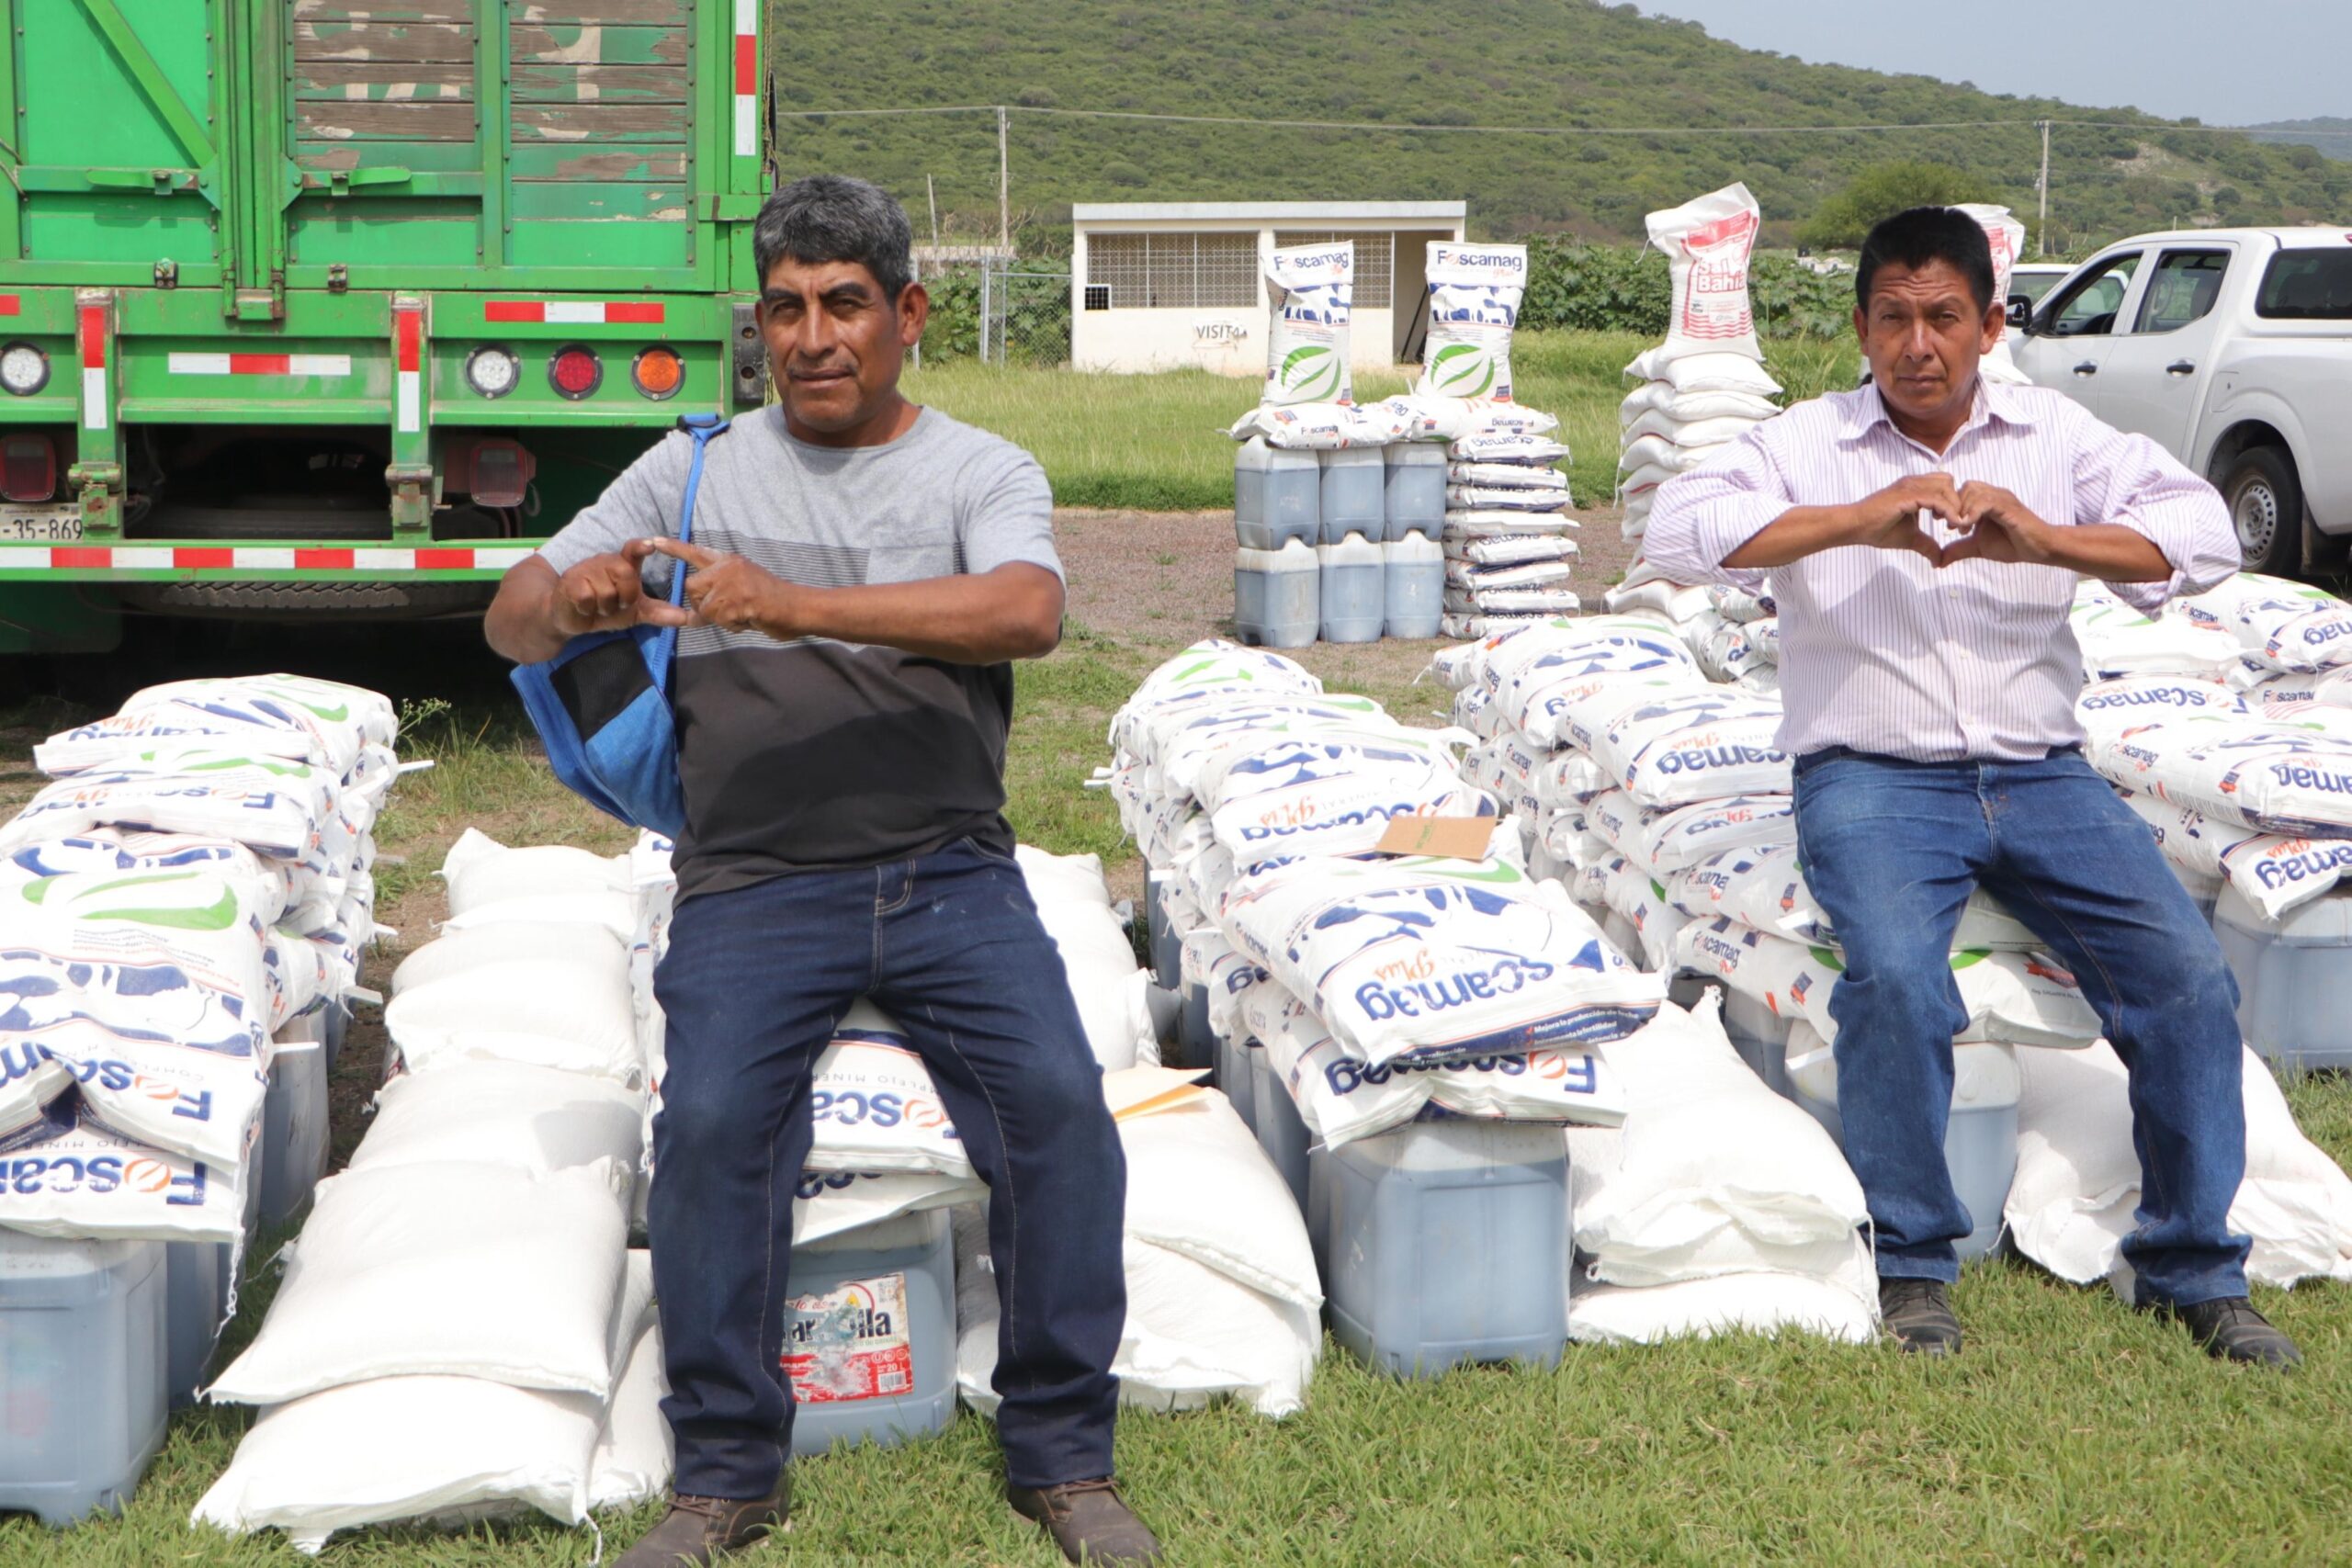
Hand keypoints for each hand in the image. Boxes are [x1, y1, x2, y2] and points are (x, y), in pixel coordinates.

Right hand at [550, 549, 657, 635]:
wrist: (571, 617)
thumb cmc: (605, 609)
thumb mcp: (635, 612)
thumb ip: (659, 613)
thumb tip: (686, 618)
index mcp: (623, 565)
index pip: (633, 550)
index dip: (641, 546)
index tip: (651, 545)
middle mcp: (606, 561)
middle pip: (626, 575)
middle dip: (625, 596)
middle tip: (617, 604)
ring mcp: (587, 569)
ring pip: (607, 590)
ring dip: (606, 606)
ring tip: (599, 606)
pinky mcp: (571, 581)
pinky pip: (588, 597)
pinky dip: (589, 608)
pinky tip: (584, 606)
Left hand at [636, 537, 797, 634]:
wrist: (797, 607)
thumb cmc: (773, 599)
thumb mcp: (745, 583)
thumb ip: (722, 588)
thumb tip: (700, 608)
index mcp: (729, 561)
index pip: (696, 552)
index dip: (674, 548)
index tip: (654, 540)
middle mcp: (728, 567)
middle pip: (692, 587)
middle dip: (702, 605)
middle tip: (725, 612)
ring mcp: (732, 583)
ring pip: (704, 607)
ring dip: (719, 618)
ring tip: (741, 615)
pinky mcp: (737, 600)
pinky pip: (718, 619)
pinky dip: (731, 625)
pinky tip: (747, 620)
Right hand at [1841, 473, 1961, 564]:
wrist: (1855, 527)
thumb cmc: (1877, 529)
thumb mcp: (1909, 538)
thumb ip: (1926, 545)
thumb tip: (1939, 561)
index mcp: (1915, 489)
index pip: (1944, 486)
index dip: (1953, 503)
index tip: (1954, 524)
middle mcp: (1914, 483)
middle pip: (1949, 482)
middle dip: (1958, 502)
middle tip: (1956, 525)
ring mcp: (1911, 486)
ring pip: (1946, 487)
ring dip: (1955, 506)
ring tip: (1953, 526)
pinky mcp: (1908, 495)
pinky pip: (1937, 499)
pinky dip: (1949, 512)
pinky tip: (1950, 525)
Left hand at [1939, 481, 2055, 566]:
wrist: (2038, 548)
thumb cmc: (2011, 545)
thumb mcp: (1977, 547)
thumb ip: (1958, 550)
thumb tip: (1938, 561)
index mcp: (1984, 501)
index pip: (1960, 491)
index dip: (1948, 504)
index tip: (1940, 521)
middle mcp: (1993, 495)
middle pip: (1964, 486)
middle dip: (1952, 505)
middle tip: (1950, 525)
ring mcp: (2002, 498)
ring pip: (1972, 490)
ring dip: (1962, 509)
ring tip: (1962, 529)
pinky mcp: (2008, 506)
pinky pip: (1986, 501)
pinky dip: (1973, 512)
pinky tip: (1969, 527)